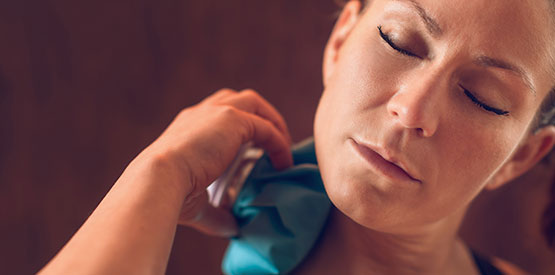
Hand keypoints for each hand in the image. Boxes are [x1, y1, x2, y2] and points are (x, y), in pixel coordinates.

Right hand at [141, 88, 292, 236]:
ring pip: (253, 102)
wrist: (158, 178)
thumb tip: (232, 228)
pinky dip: (278, 142)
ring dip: (271, 120)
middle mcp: (200, 114)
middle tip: (271, 142)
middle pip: (235, 99)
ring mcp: (216, 112)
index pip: (215, 116)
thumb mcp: (196, 203)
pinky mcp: (233, 119)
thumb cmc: (169, 193)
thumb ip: (216, 214)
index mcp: (187, 127)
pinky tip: (283, 162)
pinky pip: (266, 127)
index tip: (252, 150)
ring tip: (283, 145)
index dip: (237, 129)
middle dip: (257, 115)